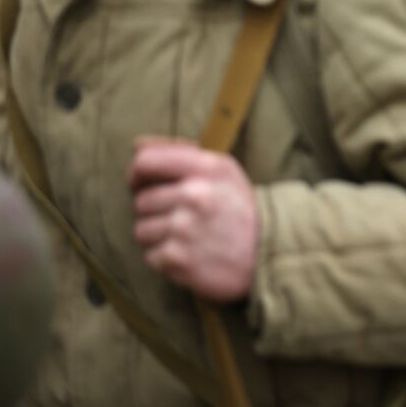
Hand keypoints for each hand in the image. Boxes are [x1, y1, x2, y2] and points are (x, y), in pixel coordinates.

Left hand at [128, 137, 259, 302]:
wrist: (268, 251)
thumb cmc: (238, 207)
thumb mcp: (222, 169)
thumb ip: (180, 153)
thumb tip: (136, 146)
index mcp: (206, 169)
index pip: (145, 162)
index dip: (136, 175)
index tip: (142, 184)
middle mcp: (194, 196)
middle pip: (141, 202)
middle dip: (156, 211)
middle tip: (183, 217)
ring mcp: (184, 229)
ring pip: (141, 231)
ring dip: (158, 236)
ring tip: (187, 237)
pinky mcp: (177, 260)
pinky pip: (150, 256)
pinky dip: (165, 258)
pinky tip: (188, 254)